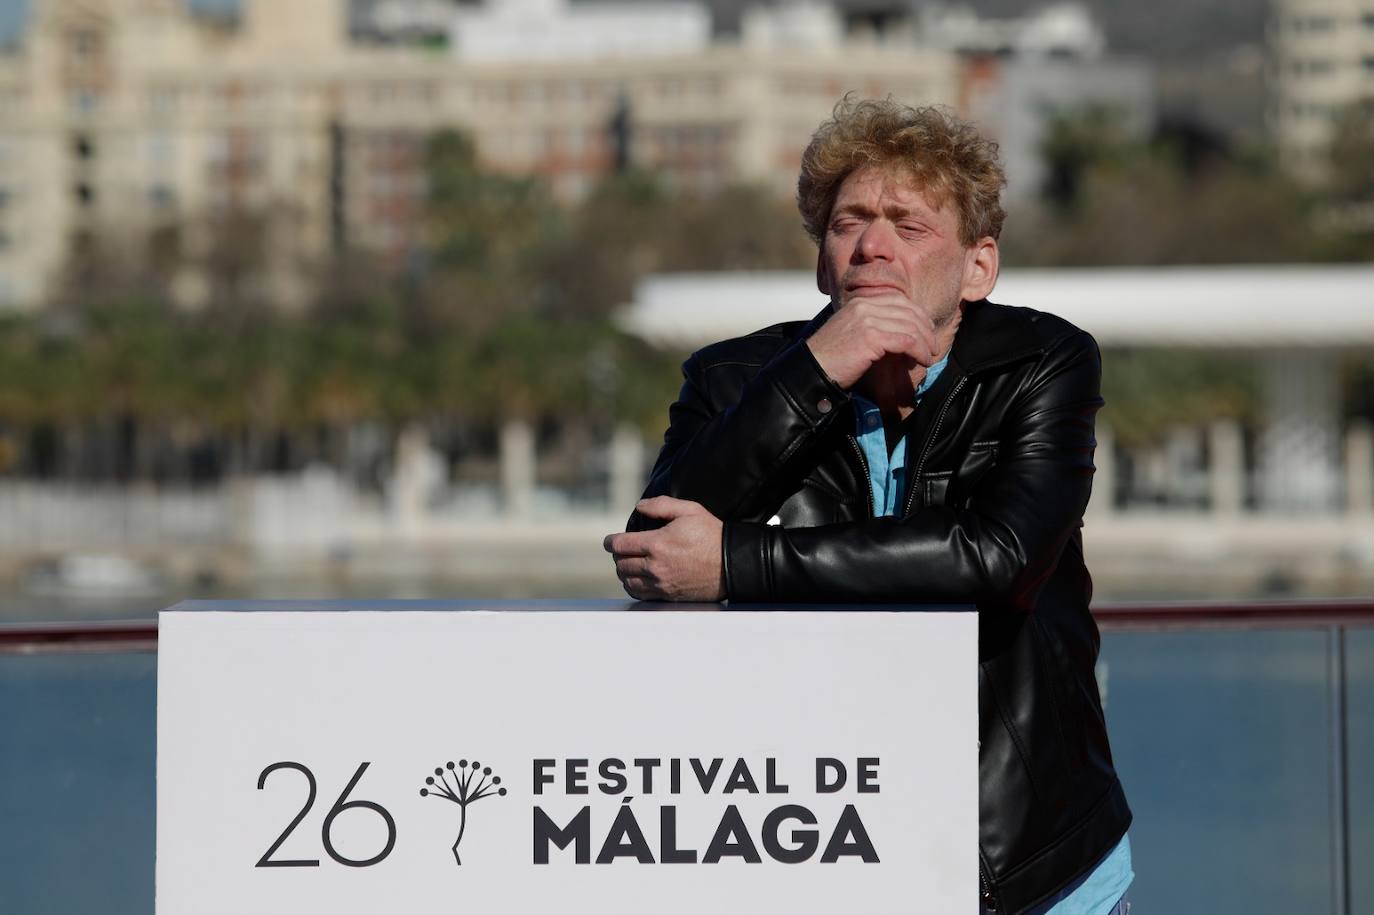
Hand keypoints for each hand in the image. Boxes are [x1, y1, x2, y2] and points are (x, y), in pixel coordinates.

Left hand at [603, 497, 725, 601]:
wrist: (732, 563)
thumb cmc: (712, 535)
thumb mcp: (689, 510)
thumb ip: (661, 505)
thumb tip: (639, 506)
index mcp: (656, 544)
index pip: (619, 544)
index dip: (610, 541)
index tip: (610, 541)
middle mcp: (655, 566)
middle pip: (621, 564)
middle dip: (618, 555)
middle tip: (622, 551)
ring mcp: (661, 584)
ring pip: (627, 581)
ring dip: (624, 572)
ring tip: (629, 565)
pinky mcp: (668, 596)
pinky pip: (640, 595)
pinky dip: (633, 586)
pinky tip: (637, 580)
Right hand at [806, 292, 942, 389]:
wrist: (811, 371)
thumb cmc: (830, 360)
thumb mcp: (851, 335)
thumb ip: (872, 329)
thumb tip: (899, 337)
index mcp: (858, 303)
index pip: (898, 300)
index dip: (917, 315)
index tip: (926, 332)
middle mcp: (863, 306)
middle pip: (908, 311)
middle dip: (926, 329)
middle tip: (933, 346)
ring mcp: (867, 319)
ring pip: (911, 326)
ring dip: (925, 343)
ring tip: (930, 356)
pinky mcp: (871, 336)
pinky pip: (907, 340)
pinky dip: (919, 350)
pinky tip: (922, 360)